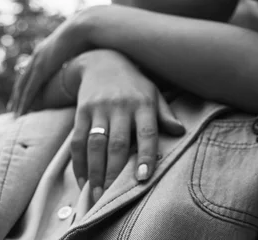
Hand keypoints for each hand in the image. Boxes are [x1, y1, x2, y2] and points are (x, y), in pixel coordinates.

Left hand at [10, 9, 93, 114]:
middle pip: (24, 78)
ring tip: (15, 114)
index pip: (33, 70)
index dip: (28, 82)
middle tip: (13, 107)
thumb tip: (92, 63)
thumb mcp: (83, 47)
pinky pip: (29, 88)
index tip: (25, 93)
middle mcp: (39, 55)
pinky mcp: (42, 68)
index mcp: (48, 50)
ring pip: (22, 86)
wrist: (87, 27)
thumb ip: (82, 56)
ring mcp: (39, 61)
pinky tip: (21, 111)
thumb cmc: (91, 35)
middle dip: (18, 93)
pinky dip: (24, 101)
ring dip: (18, 100)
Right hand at [69, 50, 184, 203]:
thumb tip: (181, 132)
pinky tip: (82, 179)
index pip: (147, 132)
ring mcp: (99, 108)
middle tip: (112, 196)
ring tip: (97, 193)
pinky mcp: (81, 111)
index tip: (142, 178)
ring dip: (95, 171)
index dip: (146, 156)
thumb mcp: (154, 94)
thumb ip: (165, 115)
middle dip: (114, 171)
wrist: (103, 61)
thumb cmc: (135, 85)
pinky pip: (77, 140)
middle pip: (117, 143)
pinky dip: (78, 162)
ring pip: (95, 144)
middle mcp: (120, 106)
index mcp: (143, 103)